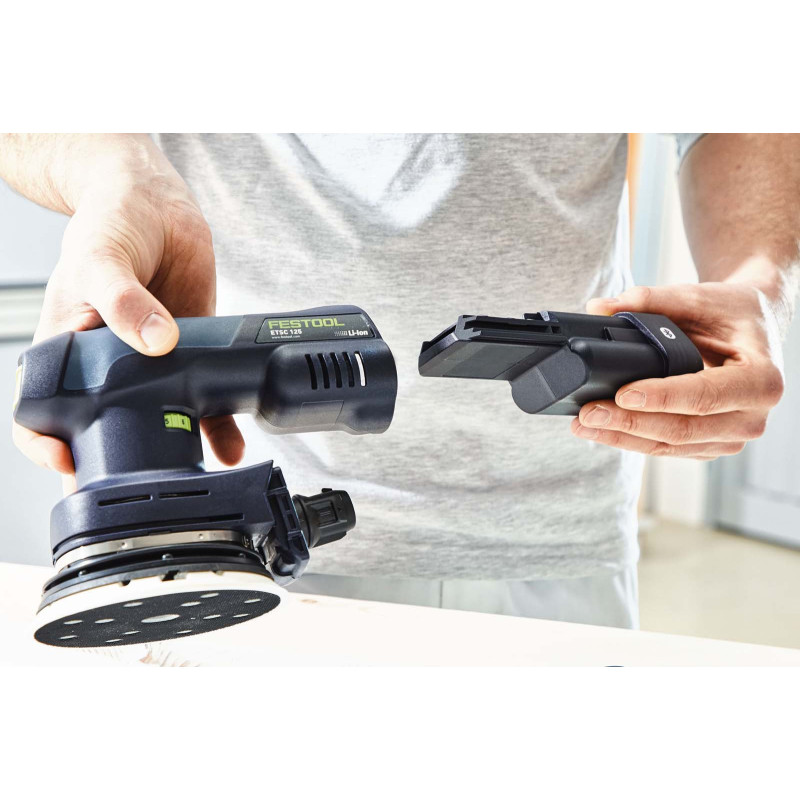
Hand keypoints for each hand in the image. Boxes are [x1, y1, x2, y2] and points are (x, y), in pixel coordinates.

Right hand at [13, 151, 243, 485]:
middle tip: (140, 487)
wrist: (156, 203)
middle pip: (104, 429)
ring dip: (175, 451)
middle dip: (118, 461)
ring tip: (192, 473)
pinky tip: (229, 444)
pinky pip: (201, 400)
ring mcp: (150, 365)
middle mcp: (107, 366)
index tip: (70, 466)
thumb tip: (154, 341)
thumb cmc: (109, 224)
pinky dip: (216, 427)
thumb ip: (122, 300)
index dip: (48, 446)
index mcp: (67, 348)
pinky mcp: (190, 357)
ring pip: (158, 421)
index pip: (41, 412)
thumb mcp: (103, 259)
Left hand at [571, 282, 784, 459]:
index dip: (662, 398)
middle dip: (630, 423)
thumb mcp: (698, 297)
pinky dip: (632, 440)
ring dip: (623, 438)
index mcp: (762, 380)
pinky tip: (602, 430)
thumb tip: (601, 307)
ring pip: (670, 446)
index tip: (622, 394)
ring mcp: (731, 437)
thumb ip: (651, 300)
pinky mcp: (709, 445)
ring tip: (584, 424)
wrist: (750, 329)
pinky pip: (668, 449)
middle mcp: (752, 417)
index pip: (705, 396)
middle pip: (683, 430)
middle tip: (589, 413)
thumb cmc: (730, 313)